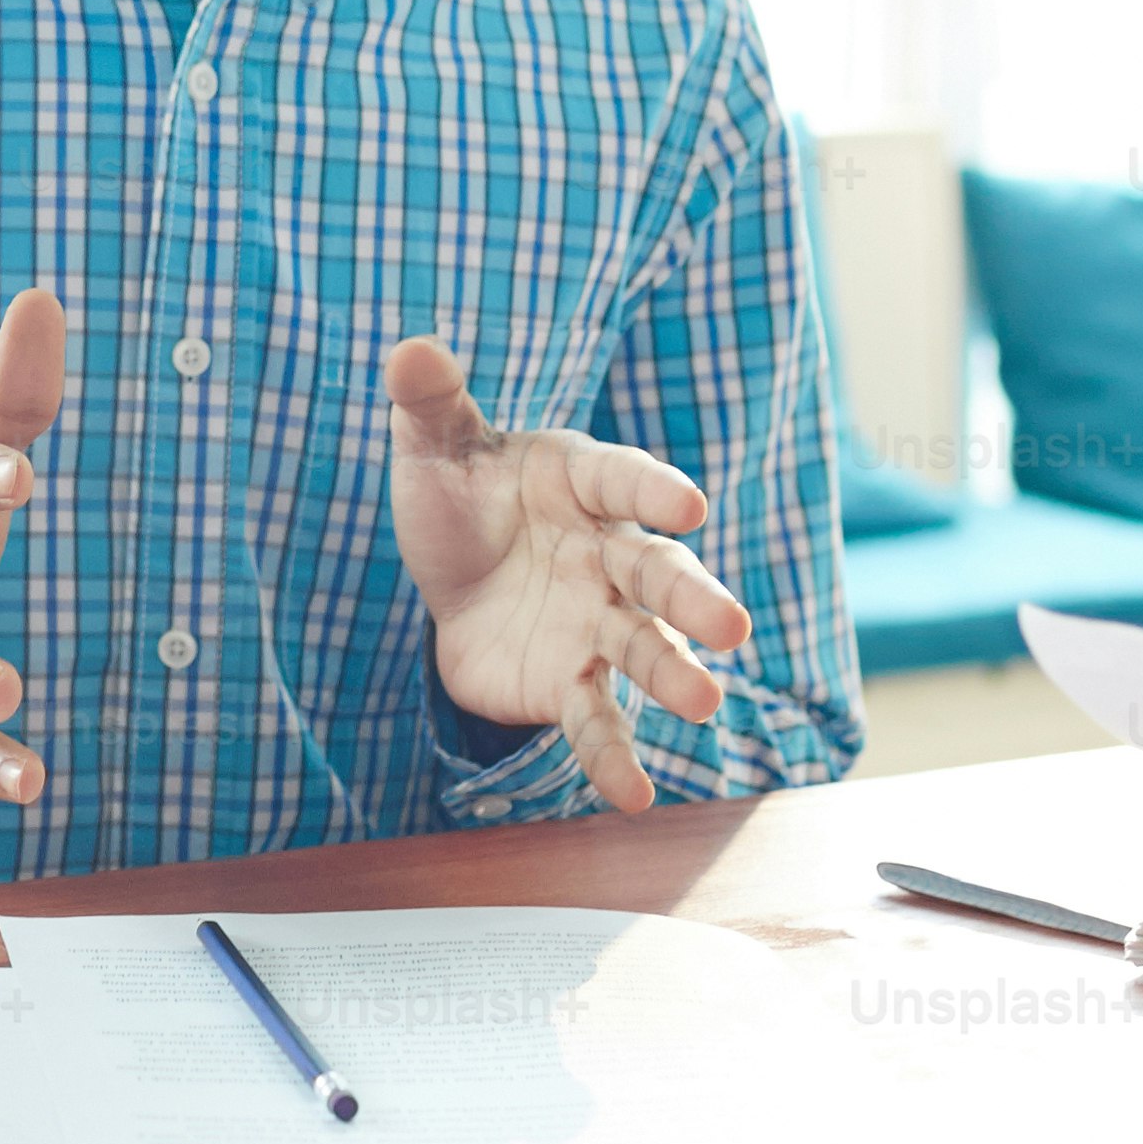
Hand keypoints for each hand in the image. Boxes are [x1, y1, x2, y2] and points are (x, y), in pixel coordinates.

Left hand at [380, 334, 750, 810]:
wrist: (453, 575)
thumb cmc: (459, 494)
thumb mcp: (433, 446)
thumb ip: (428, 399)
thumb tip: (410, 346)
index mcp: (582, 481)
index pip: (623, 480)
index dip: (654, 490)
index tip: (688, 504)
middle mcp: (607, 553)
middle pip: (659, 573)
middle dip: (694, 597)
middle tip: (732, 627)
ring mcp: (598, 622)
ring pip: (645, 648)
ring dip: (675, 674)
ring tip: (706, 703)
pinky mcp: (573, 680)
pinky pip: (598, 719)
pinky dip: (614, 756)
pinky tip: (634, 797)